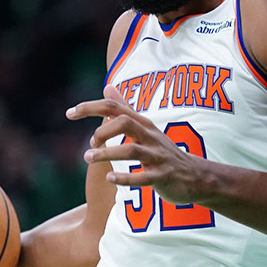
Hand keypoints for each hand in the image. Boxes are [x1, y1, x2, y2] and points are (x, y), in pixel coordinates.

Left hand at [67, 85, 207, 204]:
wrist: (197, 176)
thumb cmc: (165, 152)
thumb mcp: (146, 127)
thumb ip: (126, 108)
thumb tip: (107, 86)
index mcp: (144, 124)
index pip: (115, 107)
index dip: (90, 107)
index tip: (69, 113)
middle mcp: (150, 137)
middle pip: (124, 122)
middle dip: (102, 131)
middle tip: (90, 144)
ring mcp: (157, 157)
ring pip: (131, 150)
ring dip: (107, 153)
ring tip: (89, 158)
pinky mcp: (162, 176)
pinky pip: (143, 176)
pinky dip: (125, 177)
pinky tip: (110, 179)